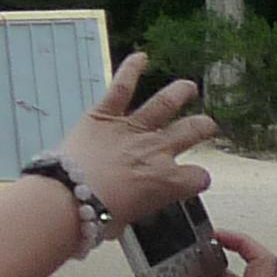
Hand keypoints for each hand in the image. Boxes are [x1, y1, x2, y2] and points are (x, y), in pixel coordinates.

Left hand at [52, 49, 220, 224]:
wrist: (70, 198)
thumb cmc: (97, 216)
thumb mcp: (129, 219)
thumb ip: (139, 204)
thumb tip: (129, 205)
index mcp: (168, 182)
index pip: (198, 178)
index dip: (197, 179)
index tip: (192, 178)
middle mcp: (157, 151)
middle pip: (192, 132)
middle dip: (203, 127)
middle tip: (206, 124)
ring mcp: (132, 129)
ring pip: (164, 104)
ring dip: (179, 92)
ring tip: (188, 86)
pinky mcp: (104, 115)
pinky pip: (121, 87)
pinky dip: (131, 69)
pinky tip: (140, 56)